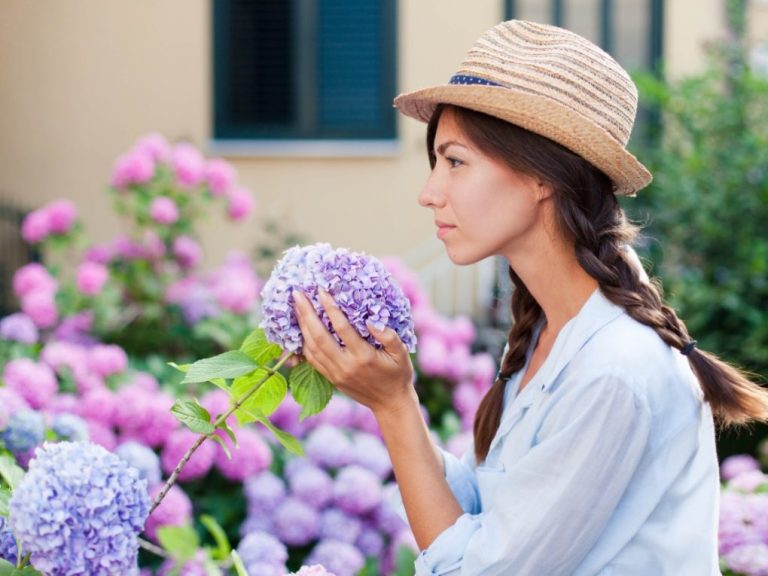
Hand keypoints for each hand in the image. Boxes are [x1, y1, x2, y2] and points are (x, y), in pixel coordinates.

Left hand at [292, 289, 415, 414]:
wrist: (390, 404)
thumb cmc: (397, 375)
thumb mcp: (401, 353)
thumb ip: (389, 336)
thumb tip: (371, 321)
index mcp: (363, 356)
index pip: (341, 328)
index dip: (330, 308)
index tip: (321, 291)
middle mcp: (345, 365)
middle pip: (319, 337)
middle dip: (306, 314)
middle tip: (298, 295)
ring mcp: (336, 373)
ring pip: (311, 348)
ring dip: (302, 327)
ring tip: (297, 308)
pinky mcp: (332, 379)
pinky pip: (312, 360)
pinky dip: (304, 344)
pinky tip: (301, 330)